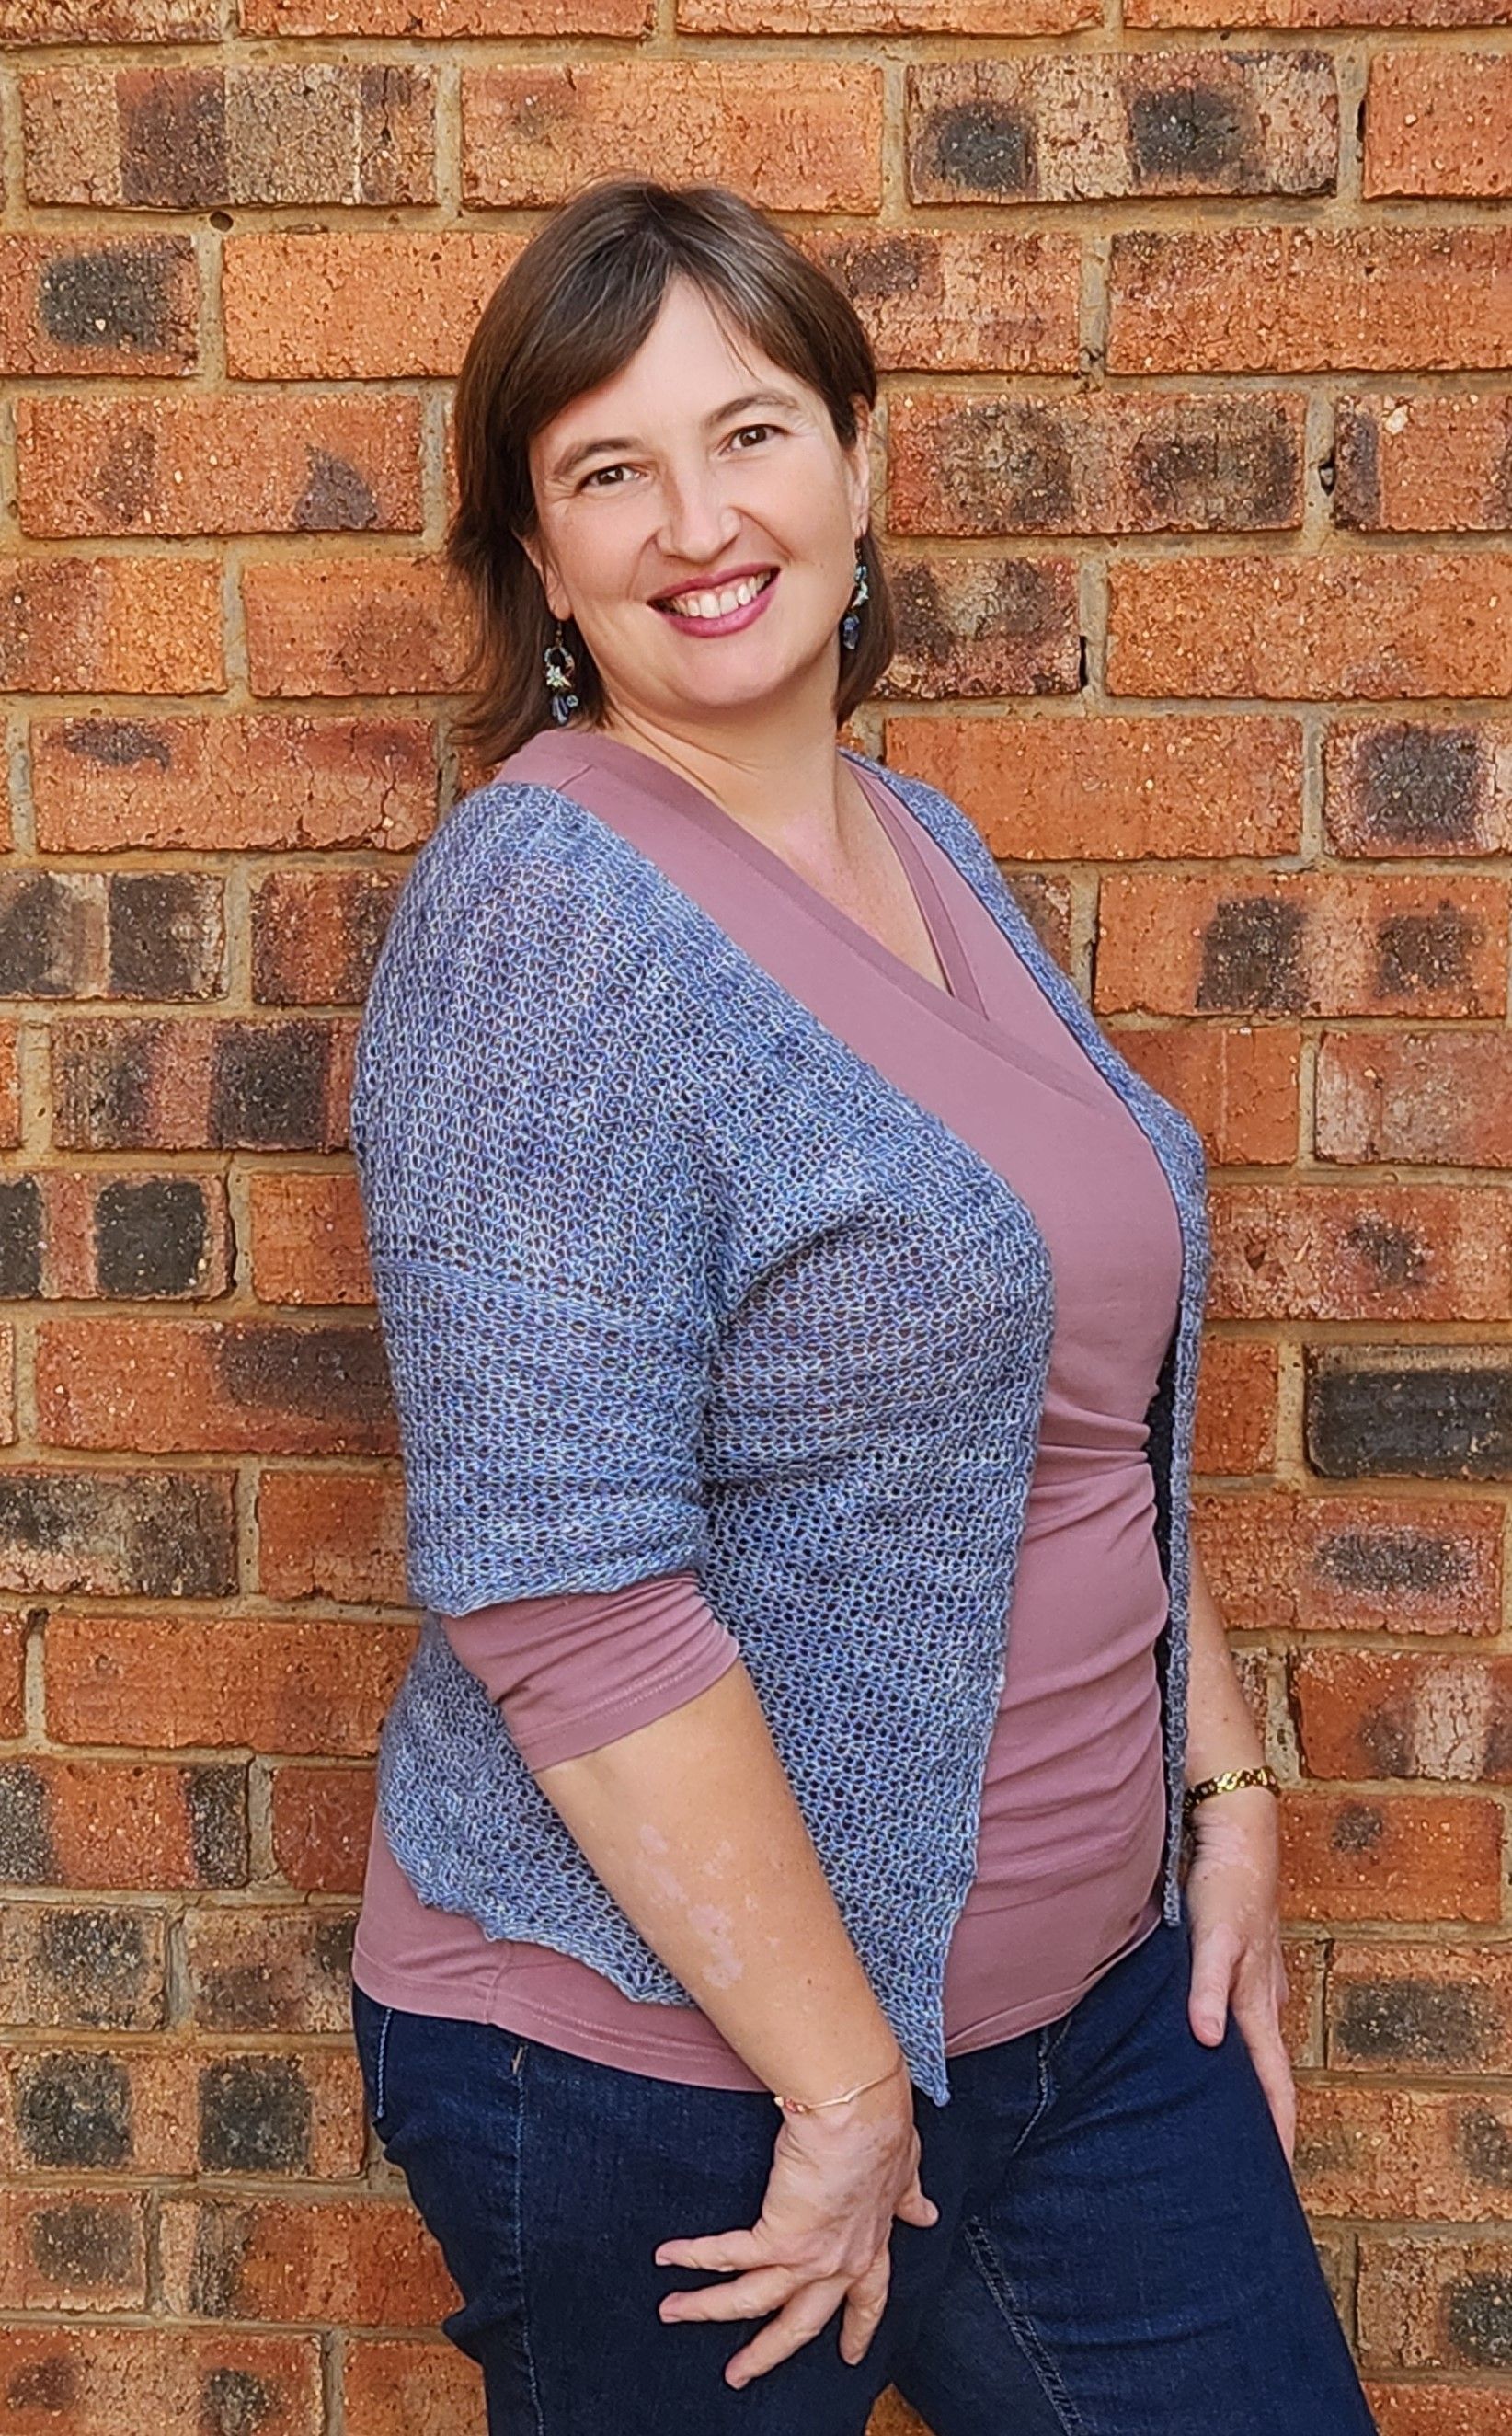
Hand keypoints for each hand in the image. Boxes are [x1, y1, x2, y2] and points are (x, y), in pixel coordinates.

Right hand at [651, 2057, 938, 2389]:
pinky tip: (667, 2256)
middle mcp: (841, 2260)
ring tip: (673, 2314)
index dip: (859, 2328)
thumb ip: (909, 2194)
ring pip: (752, 2301)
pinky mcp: (779, 2237)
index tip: (851, 2353)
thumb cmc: (881, 2123)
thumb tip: (925, 2212)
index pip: (868, 2299)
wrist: (859, 2105)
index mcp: (872, 2242)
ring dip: (707, 2309)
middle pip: (802, 2323)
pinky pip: (726, 2256)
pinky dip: (693, 2255)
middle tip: (740, 2373)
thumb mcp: (905, 2167)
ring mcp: (811, 2256)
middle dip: (767, 2352)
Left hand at [1183, 1785, 1294, 2159]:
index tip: (1278, 2172)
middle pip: (1268, 2069)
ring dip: (1252, 2079)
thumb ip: (1206, 1987)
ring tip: (1236, 2115)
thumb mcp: (1213, 1937)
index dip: (1277, 2126)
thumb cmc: (1225, 1885)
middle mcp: (1262, 1997)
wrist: (1238, 1833)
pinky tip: (1217, 2045)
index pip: (1272, 2080)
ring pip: (1256, 2043)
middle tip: (1257, 2160)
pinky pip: (1241, 2014)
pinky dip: (1236, 2041)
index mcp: (1257, 2002)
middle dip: (1267, 2114)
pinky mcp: (1242, 1960)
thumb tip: (1206, 2041)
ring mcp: (1256, 1979)